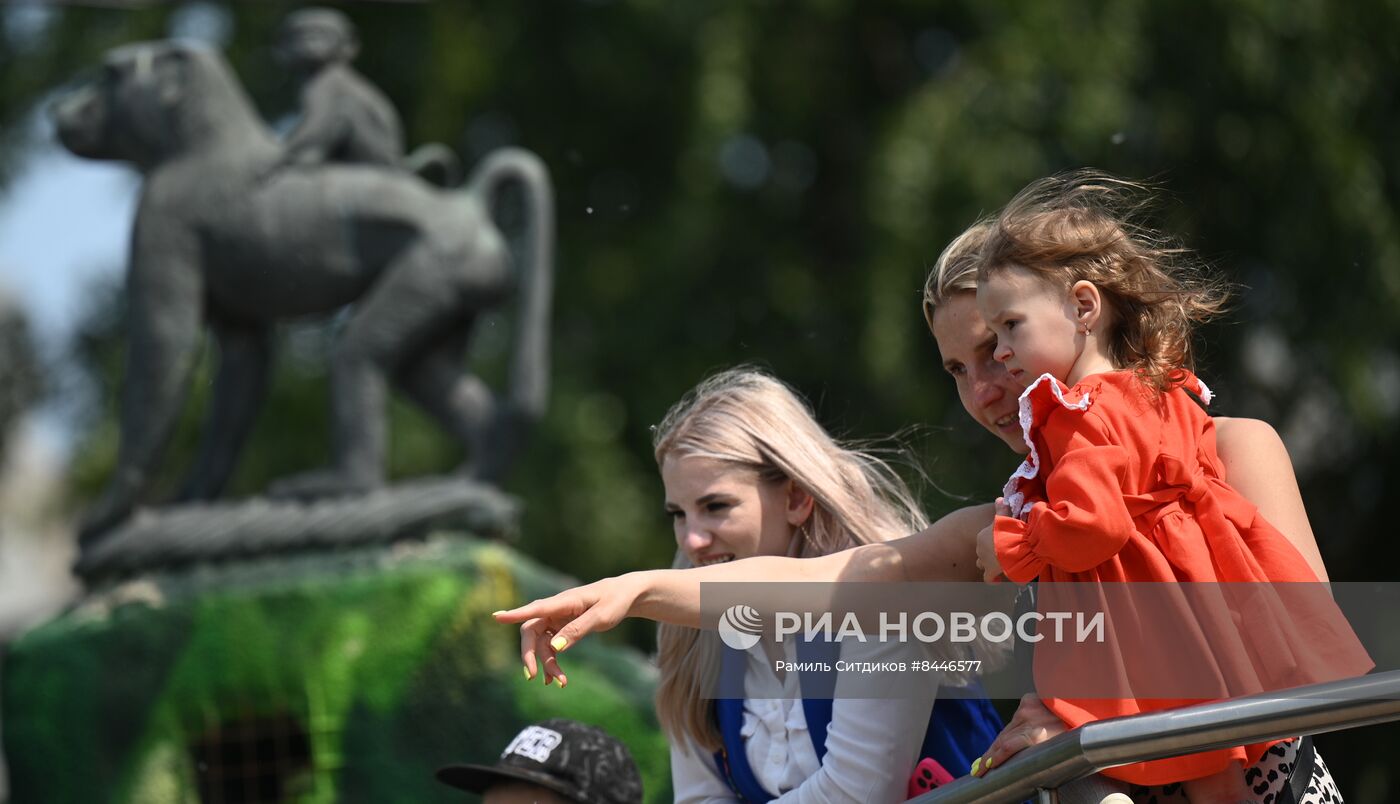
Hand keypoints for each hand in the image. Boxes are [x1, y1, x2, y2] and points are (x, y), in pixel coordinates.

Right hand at [493, 573, 645, 686]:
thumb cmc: (615, 601)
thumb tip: (555, 648)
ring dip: (547, 663)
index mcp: (564, 602)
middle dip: (530, 654)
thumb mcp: (601, 617)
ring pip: (541, 644)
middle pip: (531, 631)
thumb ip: (577, 630)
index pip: (535, 609)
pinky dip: (552, 662)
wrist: (625, 596)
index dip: (515, 614)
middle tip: (532, 676)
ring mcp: (557, 619)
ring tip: (560, 683)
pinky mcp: (562, 627)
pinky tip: (555, 679)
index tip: (496, 616)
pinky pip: (550, 647)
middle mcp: (555, 610)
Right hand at [972, 694, 1066, 776]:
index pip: (1006, 746)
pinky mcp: (1027, 702)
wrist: (1081, 703)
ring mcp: (1026, 711)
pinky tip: (1000, 746)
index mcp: (1037, 735)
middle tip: (978, 769)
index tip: (985, 767)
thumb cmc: (1073, 730)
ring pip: (1006, 732)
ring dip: (996, 747)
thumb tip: (1022, 768)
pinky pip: (1016, 721)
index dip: (994, 758)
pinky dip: (1011, 732)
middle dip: (989, 757)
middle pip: (1002, 741)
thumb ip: (1038, 754)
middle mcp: (1028, 722)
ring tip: (986, 761)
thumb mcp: (1057, 747)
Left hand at [974, 498, 1010, 582]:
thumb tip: (999, 498)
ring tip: (1000, 565)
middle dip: (990, 554)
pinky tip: (998, 580)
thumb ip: (1001, 509)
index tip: (1001, 546)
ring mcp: (984, 560)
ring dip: (989, 565)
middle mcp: (980, 548)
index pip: (983, 541)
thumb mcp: (1005, 518)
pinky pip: (988, 578)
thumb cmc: (1011, 530)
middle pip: (982, 553)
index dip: (992, 544)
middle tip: (1002, 555)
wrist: (1015, 544)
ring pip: (982, 564)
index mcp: (982, 536)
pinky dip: (992, 580)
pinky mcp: (990, 571)